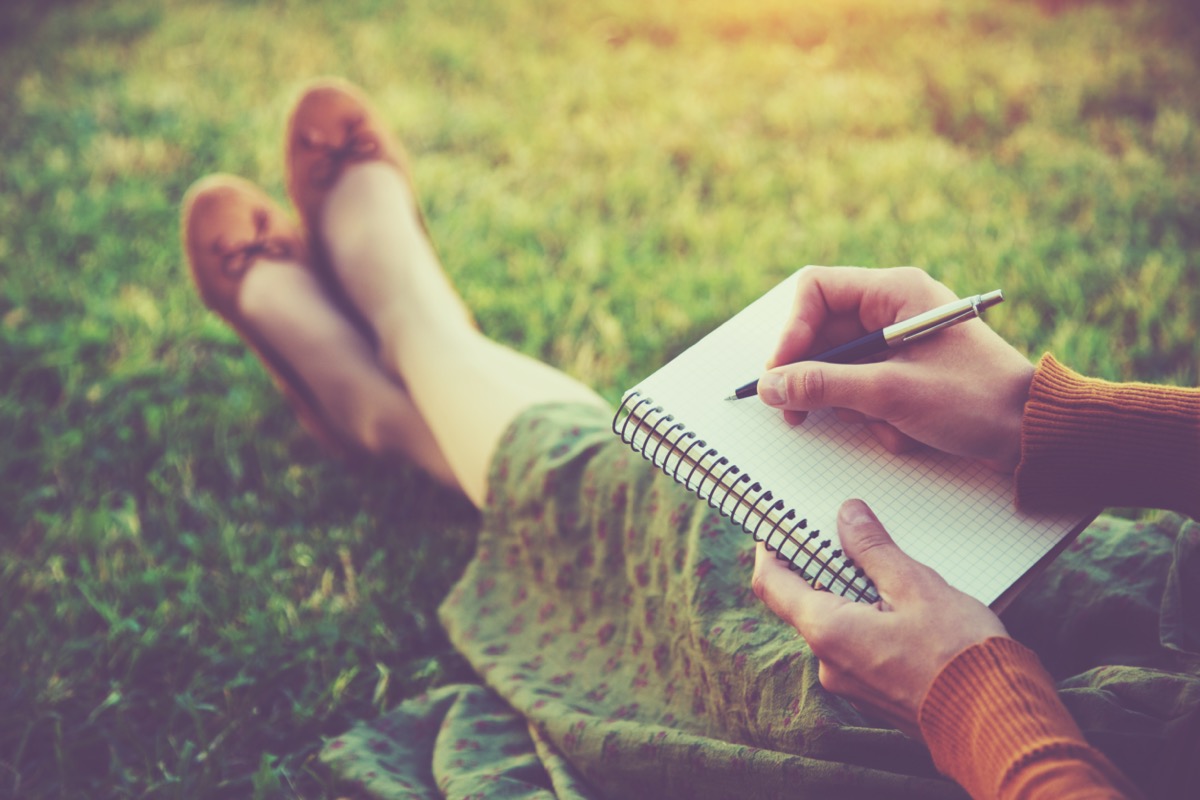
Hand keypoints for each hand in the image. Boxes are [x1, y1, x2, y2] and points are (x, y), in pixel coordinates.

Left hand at [752, 498, 1007, 738]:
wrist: (999, 724)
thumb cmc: (960, 655)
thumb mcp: (917, 587)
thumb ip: (874, 550)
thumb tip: (847, 516)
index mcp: (828, 632)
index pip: (772, 584)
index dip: (771, 551)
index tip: (779, 527)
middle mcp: (828, 663)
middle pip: (806, 602)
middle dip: (824, 568)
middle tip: (847, 535)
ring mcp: (850, 683)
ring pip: (837, 625)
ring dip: (854, 596)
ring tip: (890, 570)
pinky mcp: (875, 694)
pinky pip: (859, 647)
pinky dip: (870, 622)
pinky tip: (905, 608)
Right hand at [757, 266, 1034, 471]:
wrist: (1034, 434)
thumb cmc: (975, 400)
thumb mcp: (890, 393)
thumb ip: (823, 386)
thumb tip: (769, 386)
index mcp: (894, 291)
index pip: (815, 291)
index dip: (790, 331)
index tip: (779, 374)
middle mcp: (892, 309)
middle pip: (821, 334)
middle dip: (814, 378)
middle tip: (795, 415)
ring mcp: (897, 344)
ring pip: (838, 369)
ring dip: (851, 405)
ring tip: (883, 424)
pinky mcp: (904, 374)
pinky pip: (862, 391)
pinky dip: (874, 417)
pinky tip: (904, 432)